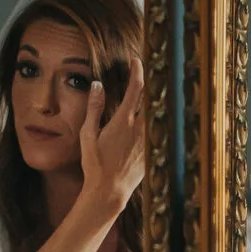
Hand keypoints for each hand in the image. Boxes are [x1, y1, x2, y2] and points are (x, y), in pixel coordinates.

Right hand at [76, 57, 146, 215]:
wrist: (109, 191)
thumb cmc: (95, 164)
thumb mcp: (88, 135)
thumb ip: (94, 108)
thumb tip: (97, 85)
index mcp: (123, 122)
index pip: (135, 89)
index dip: (137, 71)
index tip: (136, 61)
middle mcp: (140, 129)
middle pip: (154, 98)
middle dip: (154, 82)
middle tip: (154, 69)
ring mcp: (149, 140)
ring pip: (160, 113)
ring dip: (159, 99)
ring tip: (160, 89)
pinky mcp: (153, 151)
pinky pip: (160, 130)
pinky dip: (161, 119)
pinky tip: (162, 115)